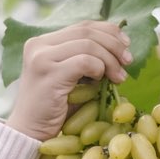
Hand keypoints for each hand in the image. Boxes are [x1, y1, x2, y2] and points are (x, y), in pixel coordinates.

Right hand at [5, 21, 130, 141]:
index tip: (126, 45)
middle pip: (87, 32)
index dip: (109, 31)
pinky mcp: (48, 73)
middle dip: (114, 45)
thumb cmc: (55, 108)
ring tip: (119, 78)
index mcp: (44, 42)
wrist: (31, 132)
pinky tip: (101, 82)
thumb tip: (121, 48)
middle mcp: (39, 45)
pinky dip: (99, 69)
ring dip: (110, 60)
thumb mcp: (73, 77)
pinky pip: (84, 62)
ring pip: (88, 45)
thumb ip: (88, 59)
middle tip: (128, 62)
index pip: (83, 26)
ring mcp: (41, 57)